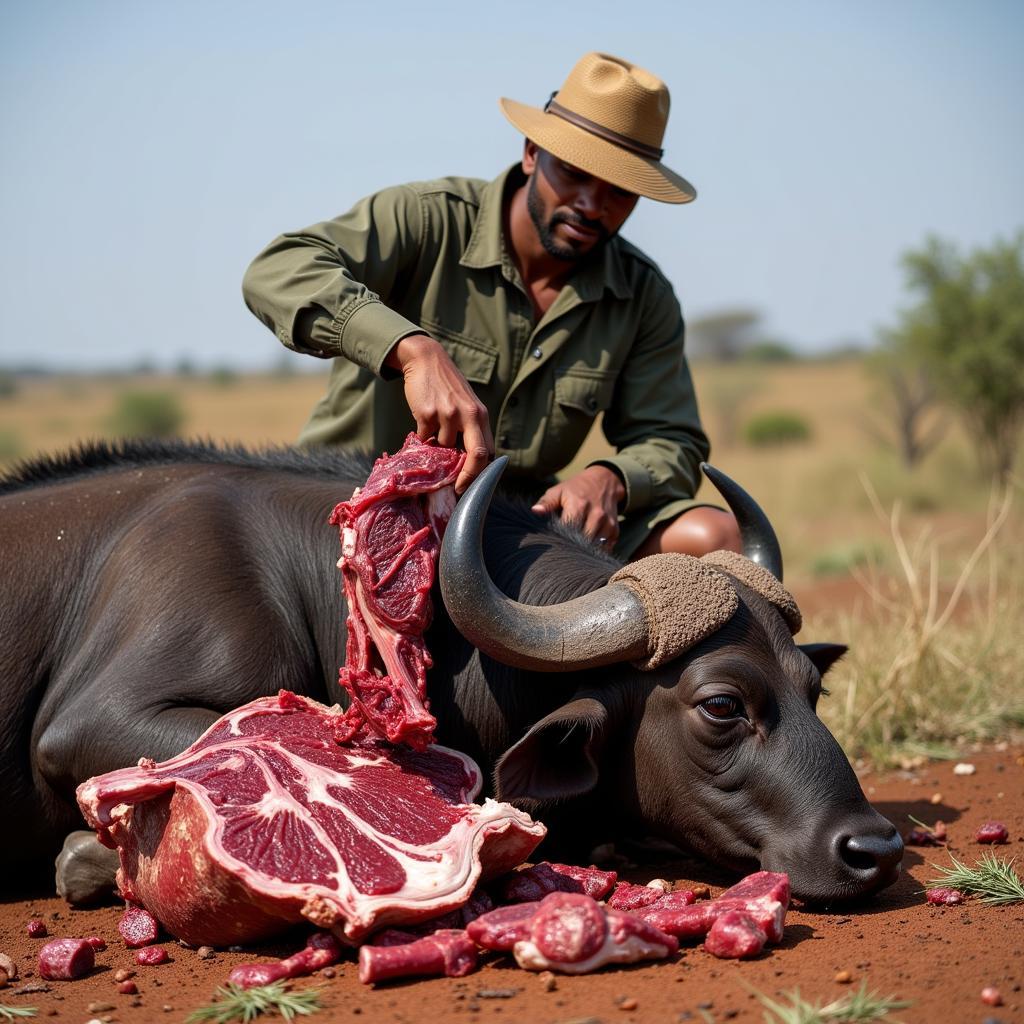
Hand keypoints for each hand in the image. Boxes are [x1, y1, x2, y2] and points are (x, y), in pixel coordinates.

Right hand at [386, 334, 493, 492]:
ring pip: (443, 448)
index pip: (488, 451)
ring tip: (433, 434)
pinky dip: (423, 438)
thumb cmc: (447, 386)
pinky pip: (425, 439)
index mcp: (481, 415)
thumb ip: (471, 429)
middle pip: (477, 455)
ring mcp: (447, 414)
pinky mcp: (426, 413)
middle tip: (458, 488)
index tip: (472, 485)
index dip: (482, 473)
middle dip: (469, 477)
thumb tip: (469, 462)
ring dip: (437, 448)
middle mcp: (468, 415)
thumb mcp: (468, 404)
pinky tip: (423, 423)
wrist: (426, 359)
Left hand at [531, 465, 625, 545]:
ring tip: (574, 548)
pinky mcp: (615, 530)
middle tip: (562, 549)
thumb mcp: (559, 491)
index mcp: (579, 506)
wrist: (604, 481)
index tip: (553, 542)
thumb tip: (535, 511)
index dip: (559, 539)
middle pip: (581, 542)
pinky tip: (587, 547)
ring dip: (584, 550)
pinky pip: (605, 548)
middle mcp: (596, 515)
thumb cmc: (576, 488)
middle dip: (571, 547)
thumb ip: (547, 502)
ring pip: (594, 547)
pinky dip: (596, 550)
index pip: (567, 531)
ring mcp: (607, 523)